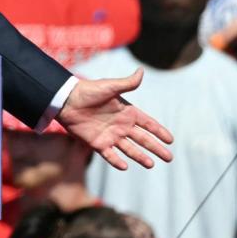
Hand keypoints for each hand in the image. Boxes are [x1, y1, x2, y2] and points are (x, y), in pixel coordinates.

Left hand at [57, 69, 172, 169]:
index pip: (148, 124)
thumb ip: (127, 83)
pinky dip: (117, 161)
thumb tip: (141, 70)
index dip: (159, 131)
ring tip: (151, 164)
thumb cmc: (88, 91)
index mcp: (127, 112)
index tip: (171, 140)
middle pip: (143, 139)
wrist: (65, 100)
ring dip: (140, 157)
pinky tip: (125, 167)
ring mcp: (110, 135)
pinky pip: (109, 154)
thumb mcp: (109, 86)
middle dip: (156, 148)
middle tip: (169, 158)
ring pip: (129, 149)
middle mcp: (121, 125)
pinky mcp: (97, 143)